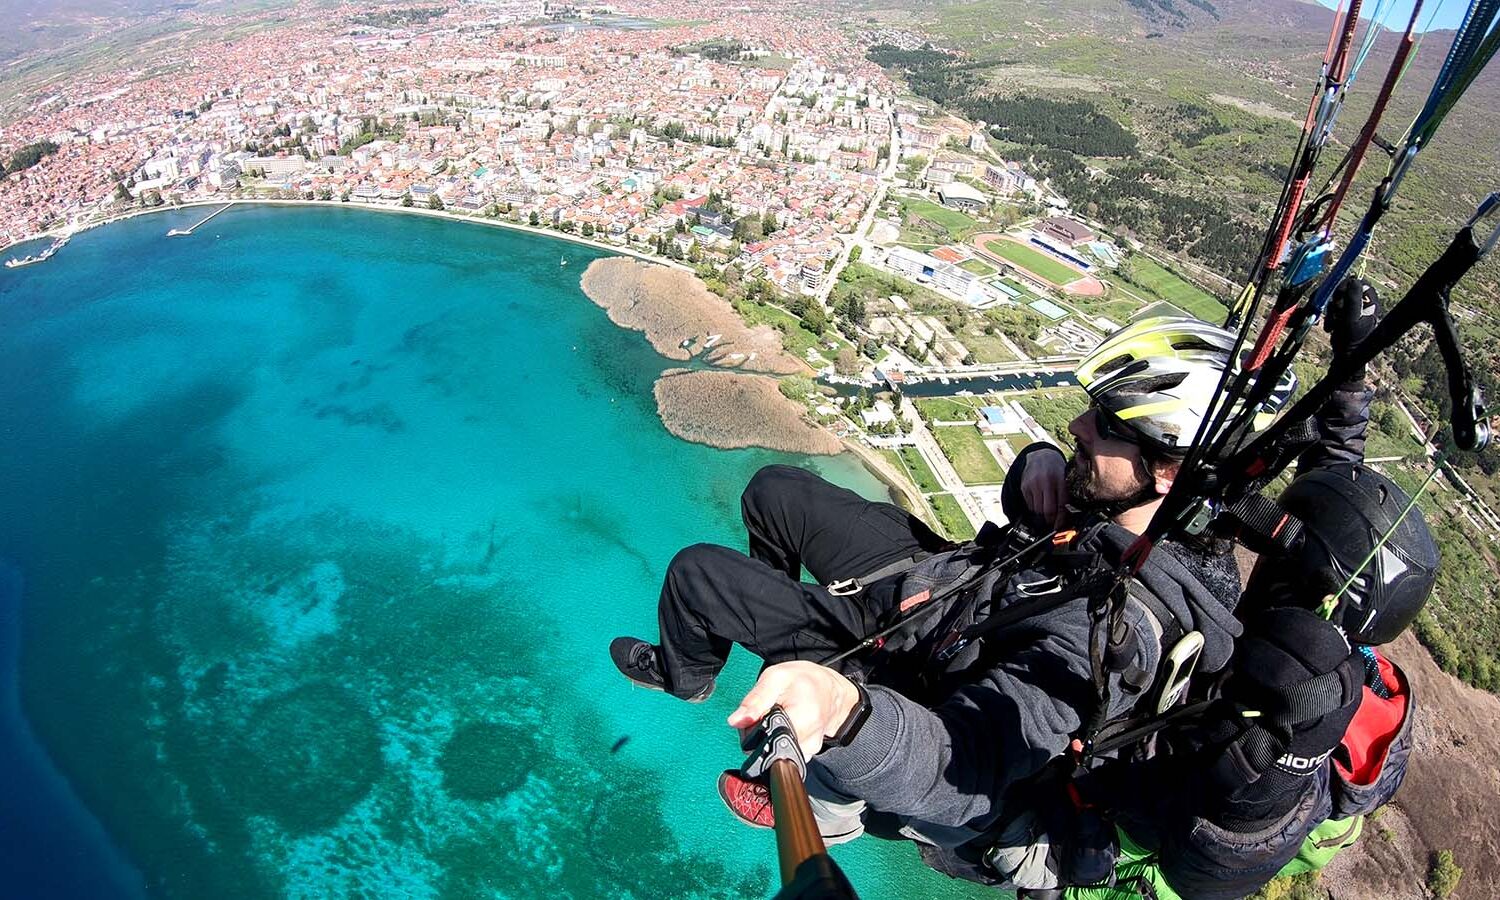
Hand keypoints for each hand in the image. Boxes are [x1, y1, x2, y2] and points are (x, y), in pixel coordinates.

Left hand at [728, 661, 860, 757]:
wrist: (829, 688)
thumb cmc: (804, 680)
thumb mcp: (776, 678)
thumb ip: (755, 700)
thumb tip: (735, 721)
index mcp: (803, 719)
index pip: (766, 740)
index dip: (754, 731)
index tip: (758, 715)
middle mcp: (809, 739)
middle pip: (770, 749)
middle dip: (761, 734)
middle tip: (767, 712)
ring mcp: (811, 748)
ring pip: (777, 752)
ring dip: (771, 737)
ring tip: (779, 716)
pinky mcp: (809, 752)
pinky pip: (787, 751)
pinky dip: (781, 740)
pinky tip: (786, 725)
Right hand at [1020, 448, 1067, 527]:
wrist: (1040, 456)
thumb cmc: (1056, 469)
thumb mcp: (1066, 478)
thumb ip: (1067, 495)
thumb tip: (1068, 517)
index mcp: (1060, 480)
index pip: (1061, 505)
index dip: (1061, 519)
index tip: (1060, 526)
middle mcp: (1046, 482)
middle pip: (1048, 510)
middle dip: (1051, 521)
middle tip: (1053, 525)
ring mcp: (1034, 484)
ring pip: (1038, 510)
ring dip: (1042, 518)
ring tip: (1046, 519)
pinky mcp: (1025, 487)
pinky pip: (1030, 505)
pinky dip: (1034, 510)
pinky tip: (1039, 509)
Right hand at [1325, 277, 1379, 357]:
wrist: (1346, 356)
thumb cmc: (1351, 339)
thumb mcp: (1351, 318)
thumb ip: (1352, 299)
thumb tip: (1353, 280)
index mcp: (1370, 303)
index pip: (1360, 284)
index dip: (1348, 286)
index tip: (1338, 294)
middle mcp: (1363, 305)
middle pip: (1347, 292)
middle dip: (1337, 301)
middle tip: (1335, 312)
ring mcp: (1353, 311)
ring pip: (1338, 301)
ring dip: (1332, 312)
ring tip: (1333, 324)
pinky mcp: (1344, 317)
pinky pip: (1334, 310)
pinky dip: (1330, 318)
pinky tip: (1331, 328)